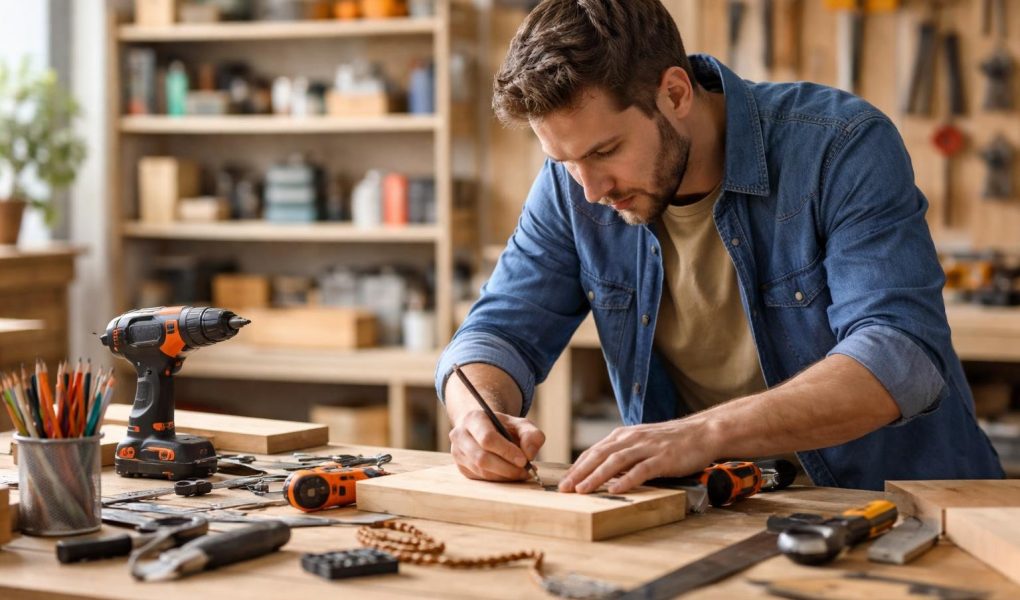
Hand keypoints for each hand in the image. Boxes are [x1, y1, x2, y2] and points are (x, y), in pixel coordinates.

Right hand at [449, 409, 545, 481]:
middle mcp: (460, 435)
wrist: (485, 428)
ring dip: (505, 475)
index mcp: (473, 418)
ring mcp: (458, 453)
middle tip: (526, 471)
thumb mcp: (521, 424)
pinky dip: (499, 479)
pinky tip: (510, 474)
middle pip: (482, 458)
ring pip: (481, 471)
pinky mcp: (462, 467)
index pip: (487, 438)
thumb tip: (529, 454)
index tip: (524, 460)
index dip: (506, 451)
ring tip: (522, 472)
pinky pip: (481, 478)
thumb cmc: (504, 427)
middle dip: (507, 468)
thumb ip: (531, 435)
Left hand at [559, 419, 714, 493]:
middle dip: (579, 472)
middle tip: (564, 488)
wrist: (702, 432)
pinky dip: (626, 480)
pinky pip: (641, 470)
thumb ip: (624, 454)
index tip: (563, 482)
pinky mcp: (663, 458)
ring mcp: (647, 447)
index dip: (577, 466)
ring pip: (616, 461)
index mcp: (624, 435)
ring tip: (583, 491)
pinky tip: (615, 490)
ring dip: (596, 476)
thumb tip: (603, 473)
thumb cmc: (671, 441)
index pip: (594, 451)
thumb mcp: (642, 443)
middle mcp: (632, 438)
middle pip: (600, 455)